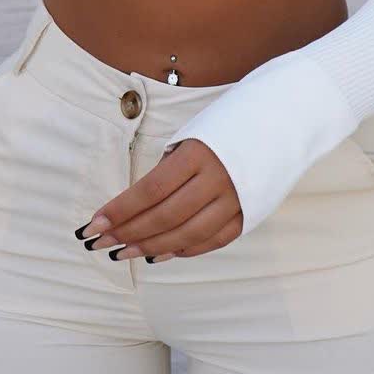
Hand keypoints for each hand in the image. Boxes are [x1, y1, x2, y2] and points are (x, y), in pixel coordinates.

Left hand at [76, 139, 242, 260]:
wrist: (278, 121)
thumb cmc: (224, 125)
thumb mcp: (191, 136)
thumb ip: (168, 170)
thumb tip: (137, 205)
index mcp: (198, 154)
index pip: (151, 189)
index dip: (121, 209)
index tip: (94, 223)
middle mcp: (218, 179)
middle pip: (166, 215)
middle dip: (128, 232)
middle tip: (100, 243)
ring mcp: (236, 200)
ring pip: (188, 234)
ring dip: (152, 247)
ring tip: (123, 253)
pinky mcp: (249, 214)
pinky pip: (214, 240)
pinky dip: (186, 249)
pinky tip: (162, 253)